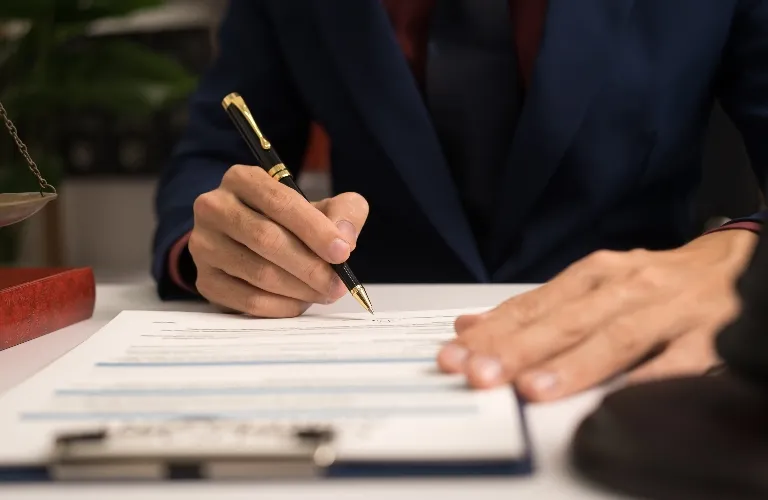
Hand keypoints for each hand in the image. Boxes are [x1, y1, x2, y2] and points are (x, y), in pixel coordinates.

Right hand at [189, 164, 368, 316]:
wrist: (254, 244)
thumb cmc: (292, 223)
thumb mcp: (324, 207)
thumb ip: (344, 213)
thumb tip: (344, 239)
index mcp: (242, 179)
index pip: (280, 202)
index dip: (315, 230)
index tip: (343, 252)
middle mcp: (214, 207)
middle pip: (266, 239)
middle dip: (310, 266)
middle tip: (337, 284)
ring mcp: (204, 244)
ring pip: (258, 272)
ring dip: (299, 289)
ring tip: (324, 293)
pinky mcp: (205, 279)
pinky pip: (247, 300)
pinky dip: (281, 306)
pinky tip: (300, 303)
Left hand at [437, 230, 757, 400]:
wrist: (729, 264)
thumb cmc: (652, 281)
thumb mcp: (591, 284)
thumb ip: (535, 308)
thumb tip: (471, 326)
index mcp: (596, 274)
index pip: (535, 305)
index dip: (494, 331)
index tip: (458, 352)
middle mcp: (628, 287)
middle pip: (566, 319)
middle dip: (519, 348)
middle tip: (481, 372)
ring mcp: (668, 310)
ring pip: (615, 336)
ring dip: (572, 363)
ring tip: (534, 387)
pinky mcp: (708, 336)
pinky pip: (678, 361)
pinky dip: (648, 378)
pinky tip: (618, 399)